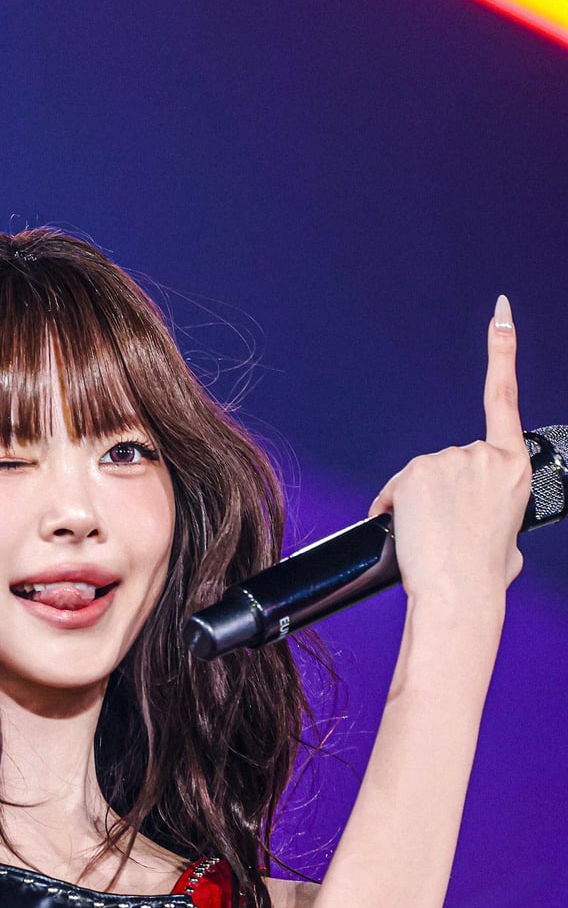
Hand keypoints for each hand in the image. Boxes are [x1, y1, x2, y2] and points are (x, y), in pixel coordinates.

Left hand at [367, 296, 530, 607]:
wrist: (460, 593)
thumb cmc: (484, 576)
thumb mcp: (509, 543)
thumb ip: (500, 521)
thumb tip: (495, 539)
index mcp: (514, 468)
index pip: (505, 397)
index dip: (501, 351)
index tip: (500, 315)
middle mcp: (484, 455)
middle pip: (448, 462)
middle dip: (440, 495)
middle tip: (449, 534)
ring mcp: (448, 459)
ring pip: (418, 479)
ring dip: (416, 505)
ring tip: (433, 539)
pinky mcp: (415, 471)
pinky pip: (393, 491)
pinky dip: (392, 510)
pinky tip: (408, 532)